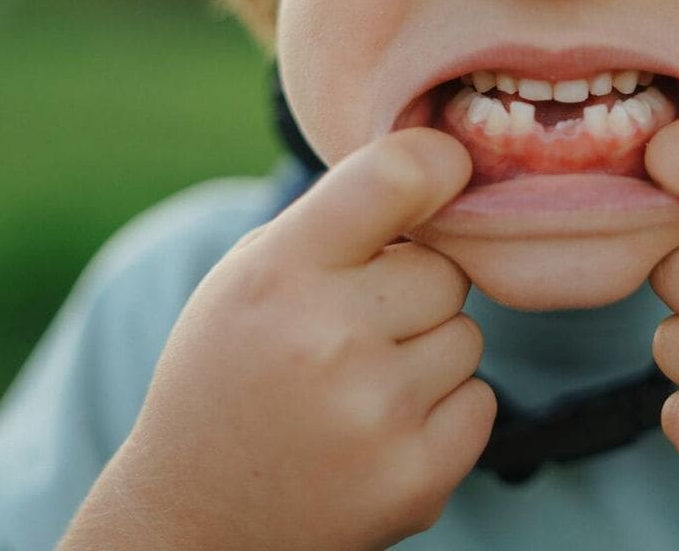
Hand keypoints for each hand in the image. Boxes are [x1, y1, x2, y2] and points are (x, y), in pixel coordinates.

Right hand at [60, 128, 495, 550]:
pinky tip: (382, 429)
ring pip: (468, 335)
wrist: (197, 520)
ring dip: (429, 350)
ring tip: (361, 384)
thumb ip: (337, 221)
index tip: (448, 169)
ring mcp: (376, 415)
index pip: (395, 178)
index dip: (438, 163)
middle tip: (358, 326)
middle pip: (445, 269)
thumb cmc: (232, 371)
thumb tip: (441, 173)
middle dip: (415, 288)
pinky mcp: (415, 481)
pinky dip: (445, 410)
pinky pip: (480, 400)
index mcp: (281, 273)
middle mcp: (330, 339)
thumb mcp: (249, 275)